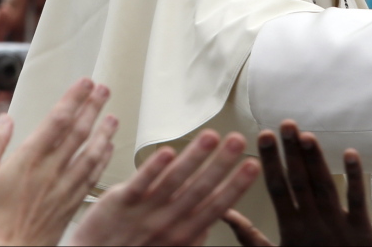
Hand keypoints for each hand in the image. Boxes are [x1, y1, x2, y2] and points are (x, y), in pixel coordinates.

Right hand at [0, 79, 115, 245]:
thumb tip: (4, 119)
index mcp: (29, 159)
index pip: (58, 120)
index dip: (73, 98)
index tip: (84, 83)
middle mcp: (51, 170)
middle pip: (79, 131)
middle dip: (93, 107)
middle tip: (104, 90)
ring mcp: (64, 186)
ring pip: (91, 152)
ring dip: (104, 132)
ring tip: (113, 116)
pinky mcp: (71, 202)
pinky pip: (93, 176)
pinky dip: (103, 159)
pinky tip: (108, 150)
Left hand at [69, 130, 259, 245]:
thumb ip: (194, 231)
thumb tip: (216, 215)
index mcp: (183, 234)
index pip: (217, 205)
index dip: (236, 185)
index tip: (252, 165)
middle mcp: (168, 224)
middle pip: (200, 190)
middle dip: (222, 164)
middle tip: (238, 141)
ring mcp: (144, 212)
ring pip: (174, 182)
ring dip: (194, 157)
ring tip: (211, 136)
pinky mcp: (119, 202)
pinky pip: (140, 184)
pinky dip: (154, 169)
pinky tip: (167, 152)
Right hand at [222, 120, 371, 246]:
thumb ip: (249, 236)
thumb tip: (224, 213)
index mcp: (291, 229)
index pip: (278, 188)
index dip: (271, 161)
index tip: (264, 136)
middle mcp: (313, 223)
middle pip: (300, 182)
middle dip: (292, 152)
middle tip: (287, 125)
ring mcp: (338, 225)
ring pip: (324, 186)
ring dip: (316, 159)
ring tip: (307, 135)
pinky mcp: (362, 229)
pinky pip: (358, 199)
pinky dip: (355, 177)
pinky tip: (351, 153)